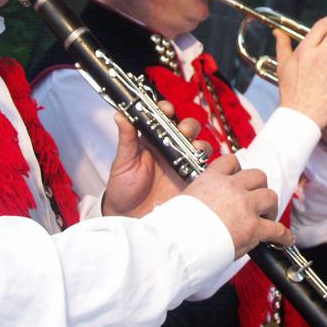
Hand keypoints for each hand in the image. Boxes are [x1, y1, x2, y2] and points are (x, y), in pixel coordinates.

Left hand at [102, 101, 205, 217]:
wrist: (129, 216)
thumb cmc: (123, 187)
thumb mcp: (123, 161)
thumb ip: (126, 139)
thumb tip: (120, 115)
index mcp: (153, 140)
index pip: (164, 118)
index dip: (167, 110)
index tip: (165, 109)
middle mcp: (170, 149)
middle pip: (187, 129)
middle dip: (188, 126)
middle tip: (183, 131)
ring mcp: (182, 164)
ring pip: (198, 147)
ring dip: (199, 144)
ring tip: (193, 149)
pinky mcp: (190, 180)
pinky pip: (204, 169)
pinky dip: (206, 165)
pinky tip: (199, 166)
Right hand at [182, 154, 292, 258]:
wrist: (179, 242)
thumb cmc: (175, 227)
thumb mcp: (182, 200)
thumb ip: (196, 198)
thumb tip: (196, 206)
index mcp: (212, 179)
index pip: (231, 162)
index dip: (238, 170)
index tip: (239, 178)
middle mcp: (231, 188)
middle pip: (258, 176)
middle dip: (259, 188)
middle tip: (256, 202)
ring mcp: (245, 206)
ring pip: (270, 196)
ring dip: (271, 208)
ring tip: (267, 218)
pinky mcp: (253, 227)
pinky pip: (277, 229)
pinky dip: (283, 235)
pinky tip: (285, 240)